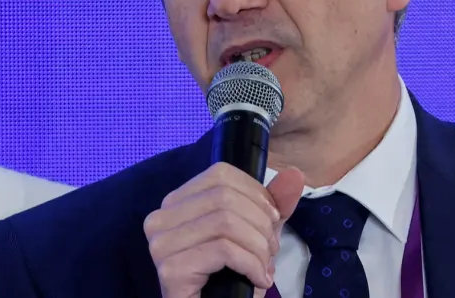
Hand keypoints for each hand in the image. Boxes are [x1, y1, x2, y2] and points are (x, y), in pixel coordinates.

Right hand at [144, 162, 304, 297]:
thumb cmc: (230, 279)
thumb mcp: (257, 235)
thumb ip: (273, 205)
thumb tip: (294, 174)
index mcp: (176, 203)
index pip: (220, 174)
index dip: (255, 193)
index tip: (273, 219)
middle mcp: (160, 218)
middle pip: (224, 196)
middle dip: (260, 223)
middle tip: (271, 250)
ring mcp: (161, 244)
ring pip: (224, 222)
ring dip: (258, 246)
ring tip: (265, 266)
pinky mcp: (171, 269)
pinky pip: (222, 250)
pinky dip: (251, 264)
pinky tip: (259, 279)